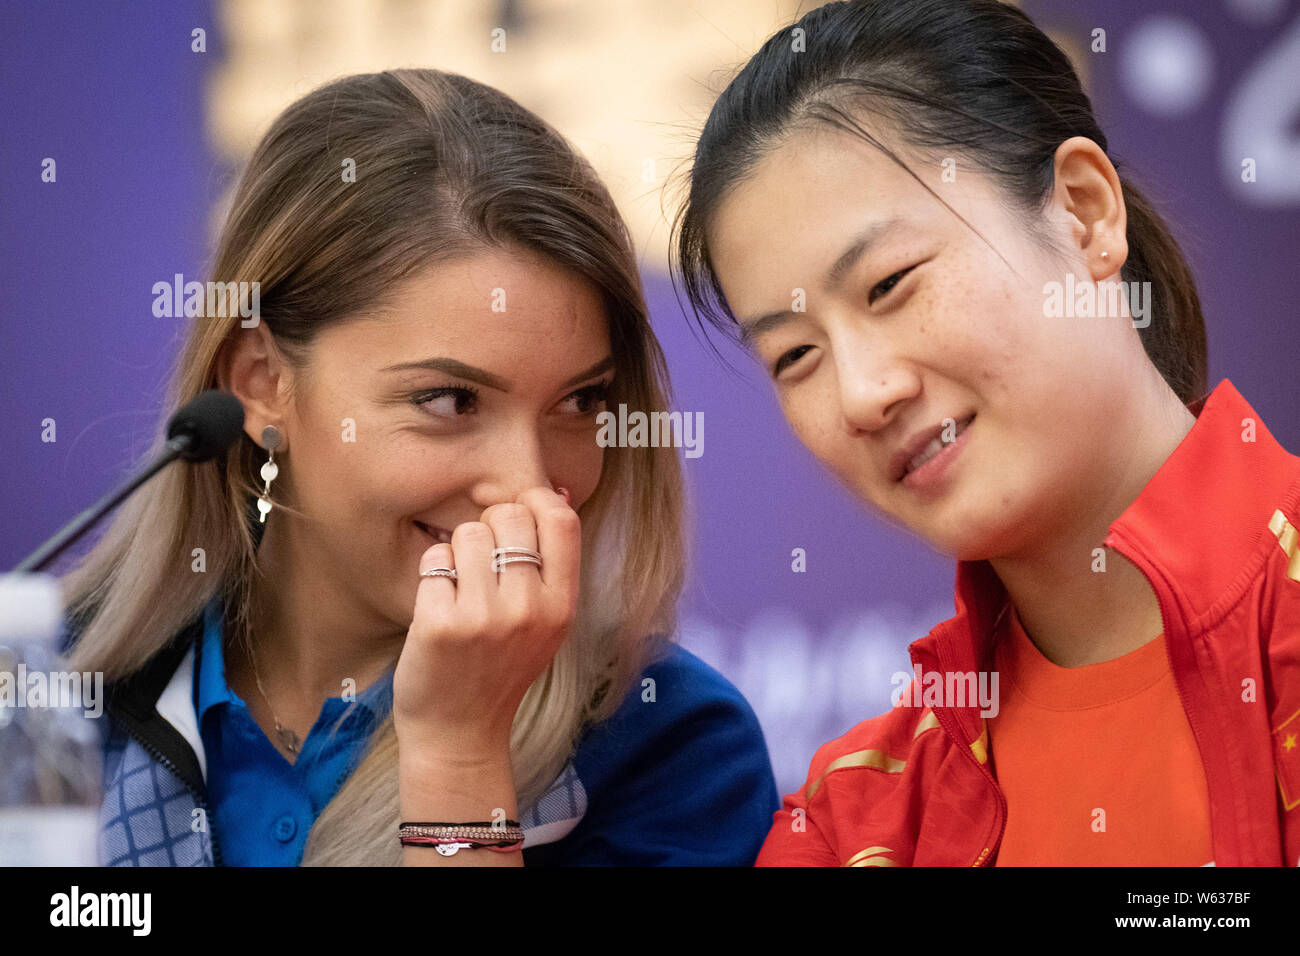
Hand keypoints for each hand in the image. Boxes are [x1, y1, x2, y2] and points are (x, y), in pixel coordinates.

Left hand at [392, 486, 580, 763]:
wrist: (460, 734)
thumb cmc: (500, 669)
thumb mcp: (547, 624)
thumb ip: (553, 566)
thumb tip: (556, 491)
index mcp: (563, 606)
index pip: (561, 519)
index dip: (536, 502)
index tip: (517, 520)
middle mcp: (530, 609)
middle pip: (510, 515)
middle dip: (490, 527)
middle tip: (481, 563)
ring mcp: (485, 617)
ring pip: (468, 532)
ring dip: (457, 552)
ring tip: (460, 589)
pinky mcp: (441, 623)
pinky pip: (435, 559)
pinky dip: (432, 575)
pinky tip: (439, 606)